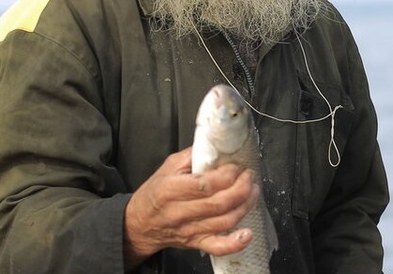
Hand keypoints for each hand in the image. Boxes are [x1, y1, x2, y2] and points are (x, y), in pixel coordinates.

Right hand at [122, 147, 259, 269]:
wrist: (138, 224)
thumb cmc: (154, 193)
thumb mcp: (167, 167)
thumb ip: (191, 156)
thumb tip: (216, 147)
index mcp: (170, 190)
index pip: (205, 184)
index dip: (228, 175)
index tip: (237, 167)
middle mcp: (179, 212)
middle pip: (219, 203)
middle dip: (242, 188)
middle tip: (249, 177)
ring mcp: (189, 230)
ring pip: (224, 221)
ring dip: (245, 206)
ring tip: (253, 192)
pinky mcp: (196, 243)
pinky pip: (218, 246)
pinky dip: (235, 243)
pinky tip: (247, 234)